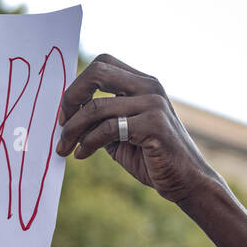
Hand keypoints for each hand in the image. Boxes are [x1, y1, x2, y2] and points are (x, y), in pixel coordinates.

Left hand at [56, 53, 225, 205]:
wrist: (186, 181)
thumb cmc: (151, 158)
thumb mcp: (120, 134)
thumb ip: (99, 121)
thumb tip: (66, 117)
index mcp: (142, 83)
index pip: (102, 64)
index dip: (77, 86)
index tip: (65, 113)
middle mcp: (149, 86)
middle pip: (98, 72)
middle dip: (71, 97)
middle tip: (61, 123)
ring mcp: (154, 103)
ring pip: (96, 106)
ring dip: (72, 130)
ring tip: (64, 148)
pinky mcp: (154, 125)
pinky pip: (108, 129)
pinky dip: (88, 143)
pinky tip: (81, 155)